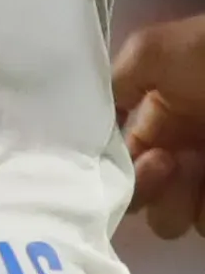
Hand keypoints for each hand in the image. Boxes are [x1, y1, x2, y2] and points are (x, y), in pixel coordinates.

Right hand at [116, 15, 204, 235]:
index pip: (116, 160)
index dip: (115, 166)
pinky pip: (204, 222)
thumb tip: (81, 120)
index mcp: (156, 120)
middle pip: (139, 198)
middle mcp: (178, 153)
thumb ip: (113, 83)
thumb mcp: (153, 51)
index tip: (138, 153)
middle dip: (146, 189)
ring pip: (171, 218)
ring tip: (199, 172)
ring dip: (176, 204)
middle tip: (171, 163)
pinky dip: (203, 213)